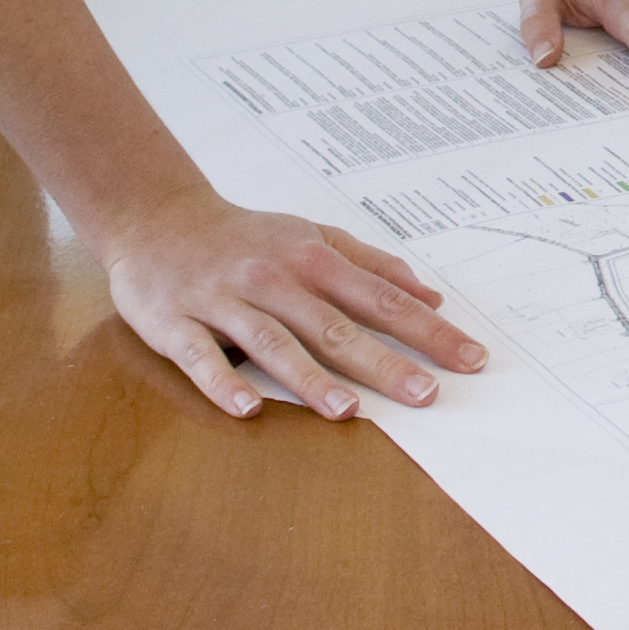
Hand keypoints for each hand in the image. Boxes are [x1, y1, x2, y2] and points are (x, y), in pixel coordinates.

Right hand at [100, 183, 484, 420]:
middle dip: (384, 361)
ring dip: (310, 378)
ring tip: (347, 410)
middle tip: (427, 395)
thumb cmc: (247, 238)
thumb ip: (373, 266)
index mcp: (313, 259)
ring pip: (273, 342)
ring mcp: (224, 302)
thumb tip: (433, 297)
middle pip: (335, 326)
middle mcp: (274, 279)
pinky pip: (201, 357)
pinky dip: (223, 382)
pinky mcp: (176, 323)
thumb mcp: (315, 236)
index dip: (428, 330)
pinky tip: (247, 409)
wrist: (158, 219)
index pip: (382, 299)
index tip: (470, 358)